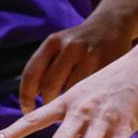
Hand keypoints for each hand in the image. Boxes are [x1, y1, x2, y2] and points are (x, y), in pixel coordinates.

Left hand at [17, 3, 137, 115]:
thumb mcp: (58, 45)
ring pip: (71, 91)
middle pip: (49, 86)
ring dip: (67, 105)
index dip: (25, 97)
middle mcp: (70, 46)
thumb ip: (44, 68)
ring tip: (69, 109)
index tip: (27, 111)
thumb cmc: (78, 42)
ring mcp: (91, 56)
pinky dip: (85, 100)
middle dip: (47, 103)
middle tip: (51, 112)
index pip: (31, 74)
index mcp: (53, 42)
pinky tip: (85, 101)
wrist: (112, 24)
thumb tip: (31, 100)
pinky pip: (91, 90)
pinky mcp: (109, 65)